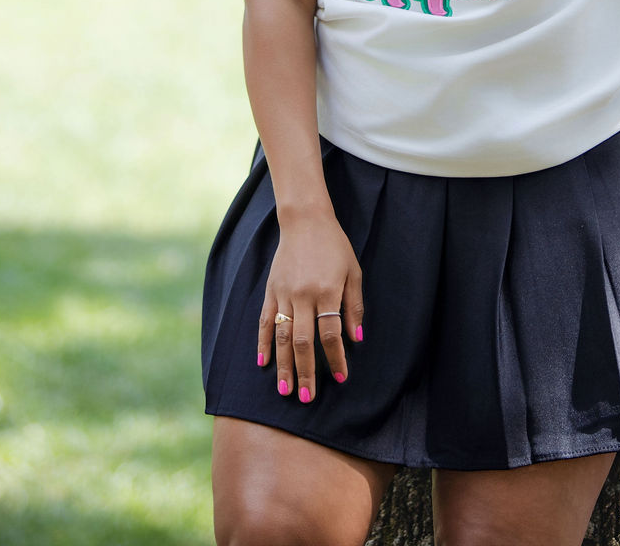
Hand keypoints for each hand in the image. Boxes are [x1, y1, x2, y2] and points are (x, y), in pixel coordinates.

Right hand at [258, 207, 364, 401]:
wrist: (305, 221)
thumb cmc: (335, 246)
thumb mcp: (353, 272)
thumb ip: (354, 307)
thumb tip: (356, 340)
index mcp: (327, 291)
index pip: (330, 333)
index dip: (336, 358)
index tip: (340, 378)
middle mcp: (303, 295)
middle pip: (304, 342)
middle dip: (306, 372)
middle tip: (307, 398)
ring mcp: (284, 294)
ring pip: (283, 336)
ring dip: (283, 365)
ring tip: (285, 390)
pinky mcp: (271, 291)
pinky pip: (265, 321)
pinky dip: (263, 342)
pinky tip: (263, 362)